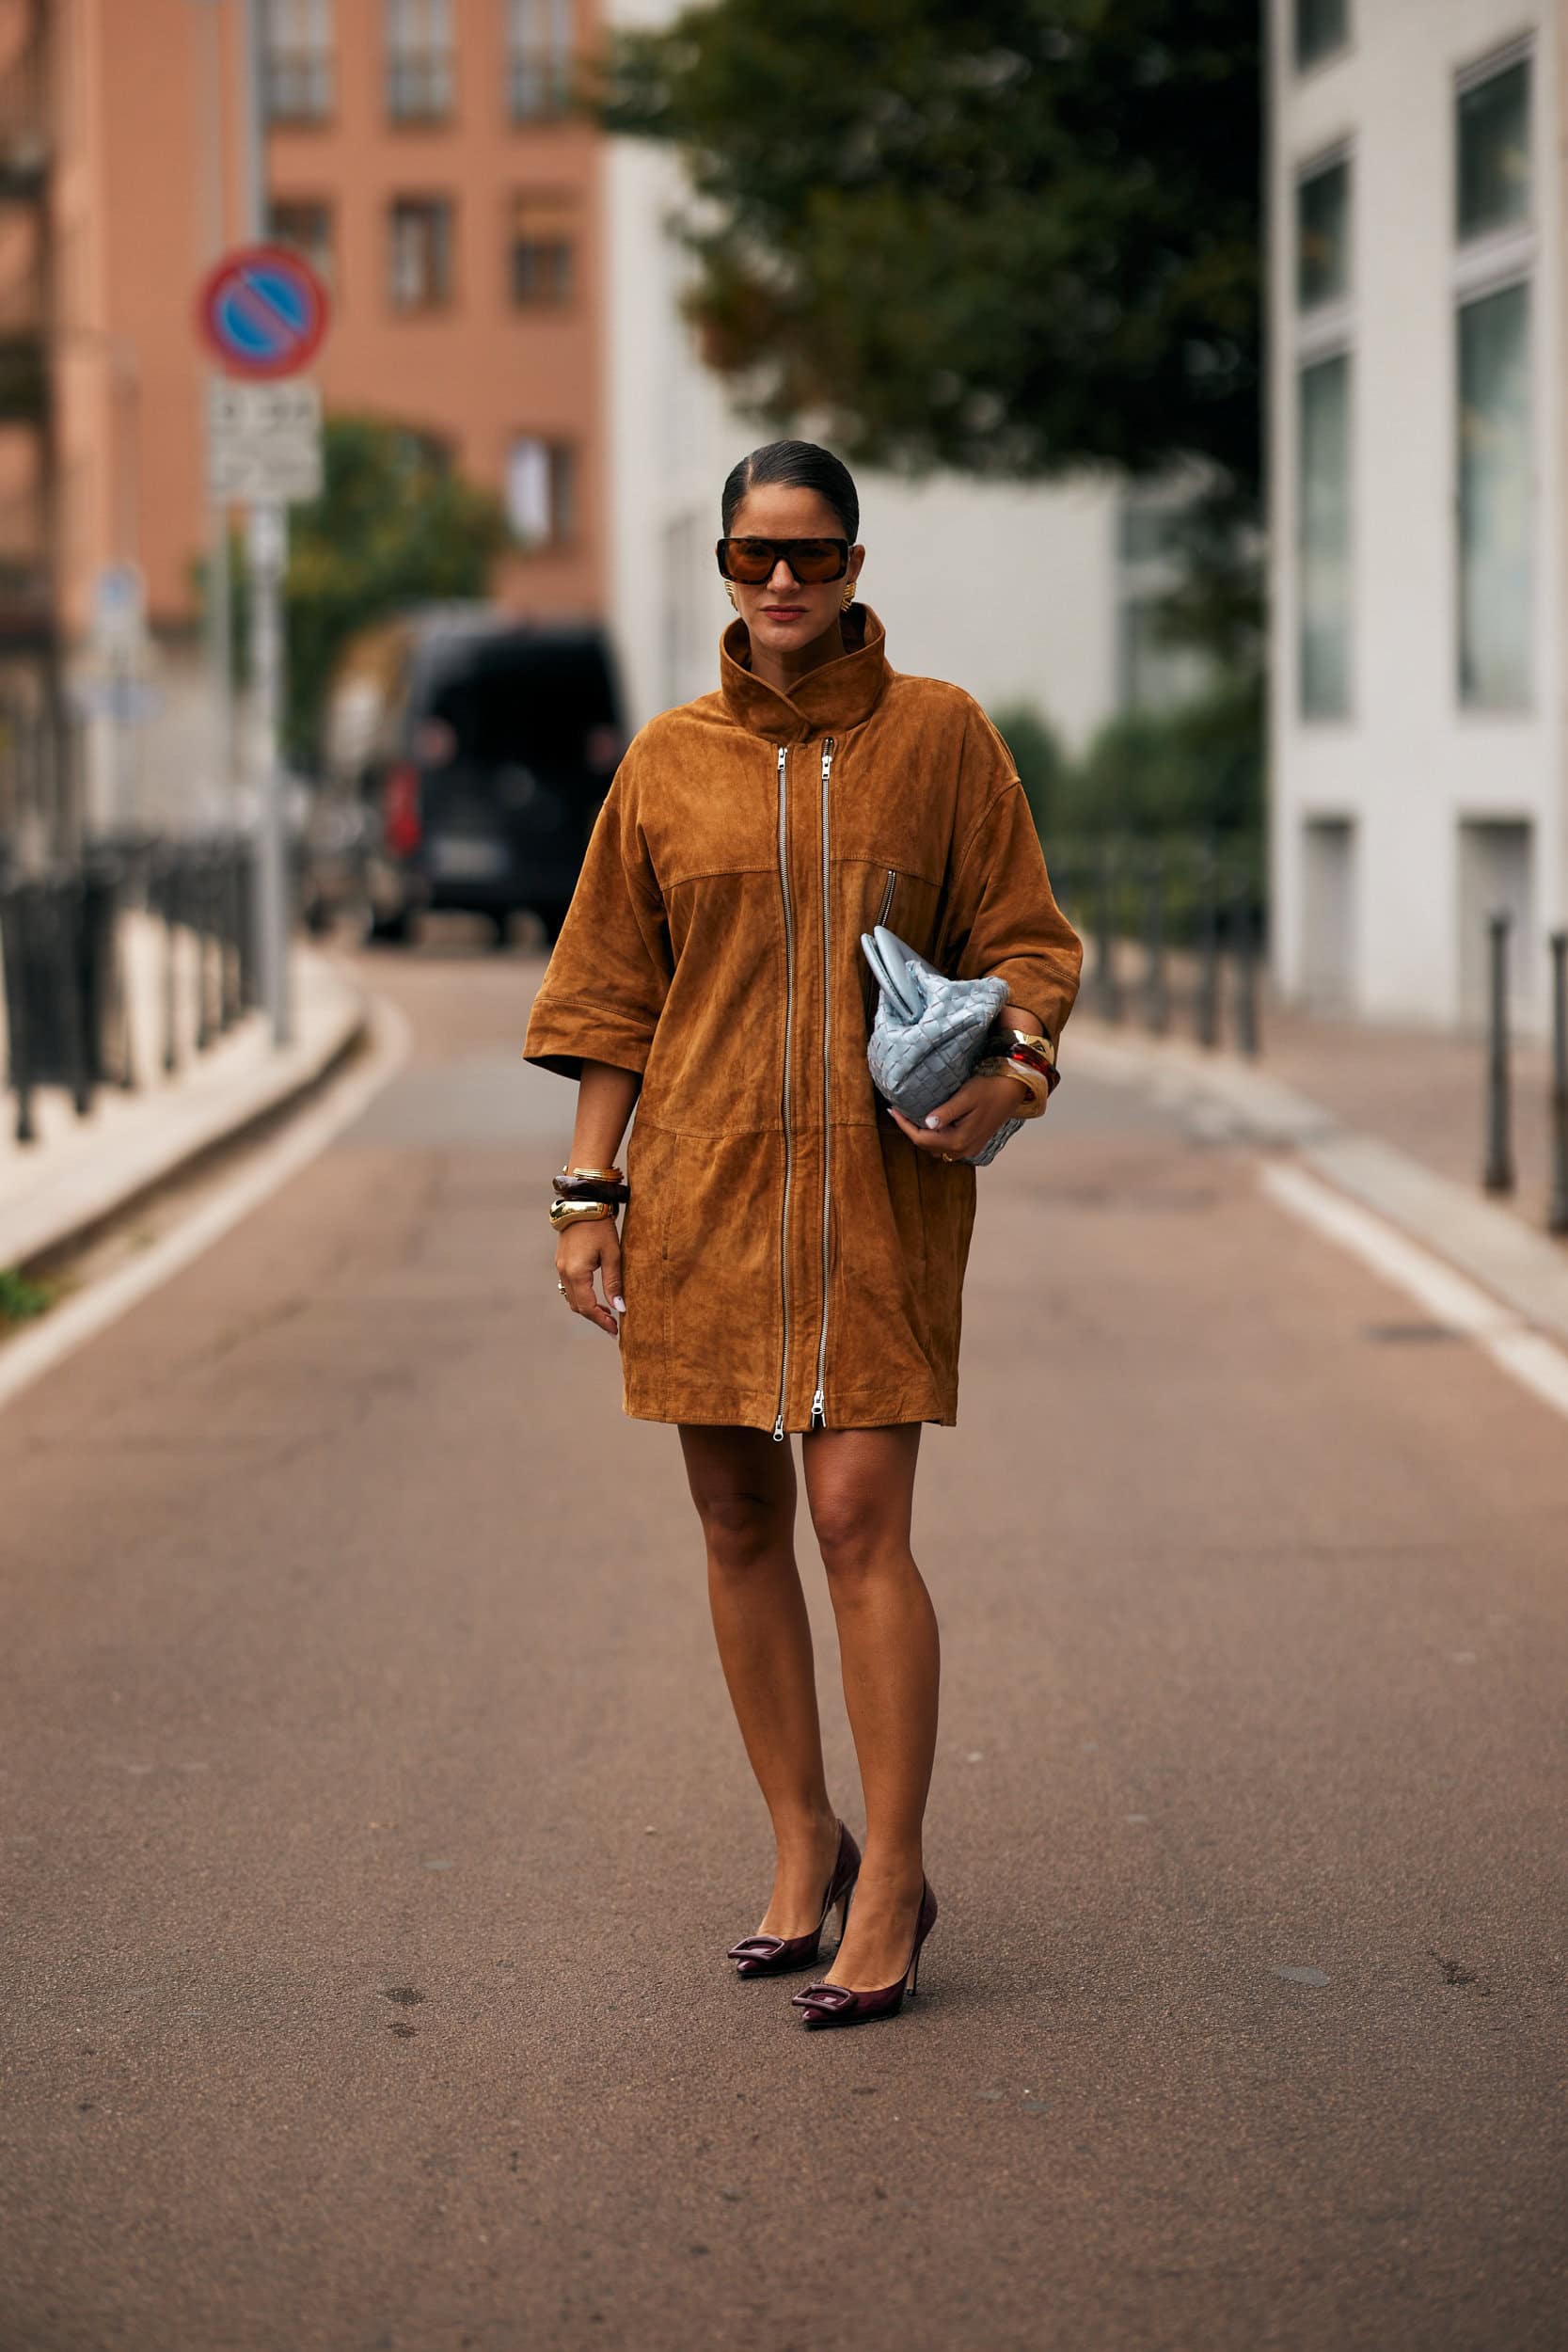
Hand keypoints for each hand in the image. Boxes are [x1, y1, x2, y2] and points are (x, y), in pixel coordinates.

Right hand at [556, 1217, 624, 1335]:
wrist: (583, 1203)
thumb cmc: (600, 1227)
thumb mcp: (612, 1254)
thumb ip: (614, 1283)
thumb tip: (620, 1307)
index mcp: (577, 1273)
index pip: (588, 1307)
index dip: (601, 1321)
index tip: (615, 1330)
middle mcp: (565, 1272)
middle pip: (578, 1306)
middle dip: (595, 1318)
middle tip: (613, 1324)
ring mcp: (561, 1267)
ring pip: (572, 1298)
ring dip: (588, 1308)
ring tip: (607, 1313)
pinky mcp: (562, 1262)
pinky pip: (570, 1287)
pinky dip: (582, 1297)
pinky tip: (596, 1297)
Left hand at [886, 1071, 1033, 1162]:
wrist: (1015, 1090)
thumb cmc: (990, 1088)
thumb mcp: (967, 1096)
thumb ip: (946, 1112)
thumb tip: (926, 1123)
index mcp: (959, 1140)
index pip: (922, 1138)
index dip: (904, 1125)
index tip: (893, 1110)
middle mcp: (963, 1150)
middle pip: (927, 1146)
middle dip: (910, 1130)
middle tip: (898, 1112)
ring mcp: (970, 1149)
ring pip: (936, 1148)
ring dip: (923, 1135)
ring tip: (911, 1116)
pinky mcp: (973, 1143)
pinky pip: (947, 1145)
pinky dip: (935, 1136)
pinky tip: (931, 1121)